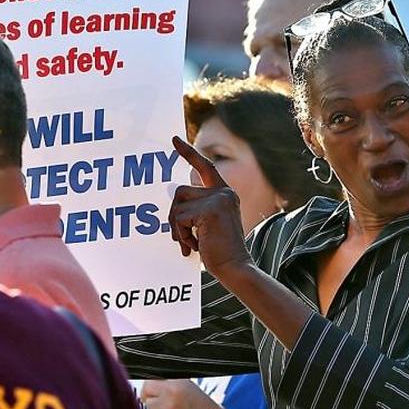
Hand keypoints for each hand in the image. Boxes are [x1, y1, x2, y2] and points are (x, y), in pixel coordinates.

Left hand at [140, 379, 225, 408]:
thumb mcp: (191, 388)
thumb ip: (172, 384)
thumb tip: (154, 383)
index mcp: (179, 382)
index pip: (151, 379)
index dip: (150, 385)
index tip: (152, 389)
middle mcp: (172, 394)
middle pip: (146, 392)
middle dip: (150, 397)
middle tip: (159, 401)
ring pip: (149, 407)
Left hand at [169, 136, 253, 276]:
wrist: (235, 267)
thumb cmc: (219, 252)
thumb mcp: (207, 225)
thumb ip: (196, 209)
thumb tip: (173, 201)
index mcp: (224, 193)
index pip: (205, 167)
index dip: (188, 153)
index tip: (174, 140)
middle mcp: (223, 192)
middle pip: (180, 192)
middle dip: (174, 216)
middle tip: (182, 238)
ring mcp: (218, 199)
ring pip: (177, 204)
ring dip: (177, 227)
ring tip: (191, 243)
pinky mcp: (210, 209)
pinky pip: (179, 217)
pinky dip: (181, 234)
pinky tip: (194, 246)